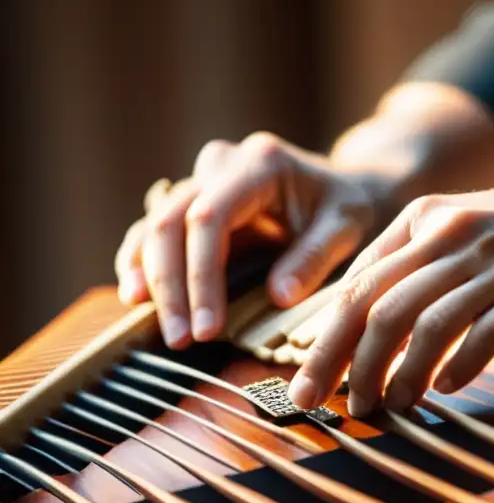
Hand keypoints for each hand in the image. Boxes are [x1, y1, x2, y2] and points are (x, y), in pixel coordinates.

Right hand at [115, 132, 386, 347]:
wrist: (347, 186)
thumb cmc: (348, 206)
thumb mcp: (346, 226)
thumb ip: (315, 256)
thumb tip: (278, 297)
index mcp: (260, 163)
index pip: (209, 218)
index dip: (201, 275)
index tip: (208, 328)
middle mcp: (222, 164)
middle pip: (172, 222)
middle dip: (172, 286)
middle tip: (180, 339)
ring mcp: (201, 179)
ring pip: (155, 225)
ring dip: (149, 277)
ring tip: (153, 325)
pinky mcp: (192, 202)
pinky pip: (154, 230)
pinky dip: (142, 263)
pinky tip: (136, 297)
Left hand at [287, 146, 493, 414]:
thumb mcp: (485, 233)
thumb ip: (435, 268)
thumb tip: (386, 326)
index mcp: (433, 218)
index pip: (359, 280)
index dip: (325, 333)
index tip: (308, 375)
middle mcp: (454, 235)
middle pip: (372, 305)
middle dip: (335, 361)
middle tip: (316, 404)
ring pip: (416, 326)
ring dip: (390, 376)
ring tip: (381, 408)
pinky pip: (477, 338)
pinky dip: (454, 370)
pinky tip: (449, 390)